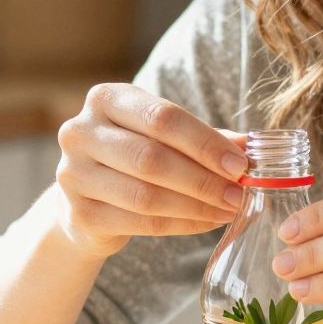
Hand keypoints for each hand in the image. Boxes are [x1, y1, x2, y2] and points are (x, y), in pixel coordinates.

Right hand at [53, 83, 246, 258]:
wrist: (87, 199)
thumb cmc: (133, 157)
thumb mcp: (164, 137)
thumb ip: (204, 138)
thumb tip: (249, 147)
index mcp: (106, 99)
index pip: (162, 117)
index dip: (205, 143)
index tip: (240, 164)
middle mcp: (81, 132)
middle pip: (152, 158)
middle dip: (203, 179)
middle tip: (239, 194)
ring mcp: (73, 174)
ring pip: (146, 195)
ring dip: (196, 206)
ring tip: (228, 210)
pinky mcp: (79, 214)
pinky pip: (140, 223)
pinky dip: (181, 225)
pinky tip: (206, 222)